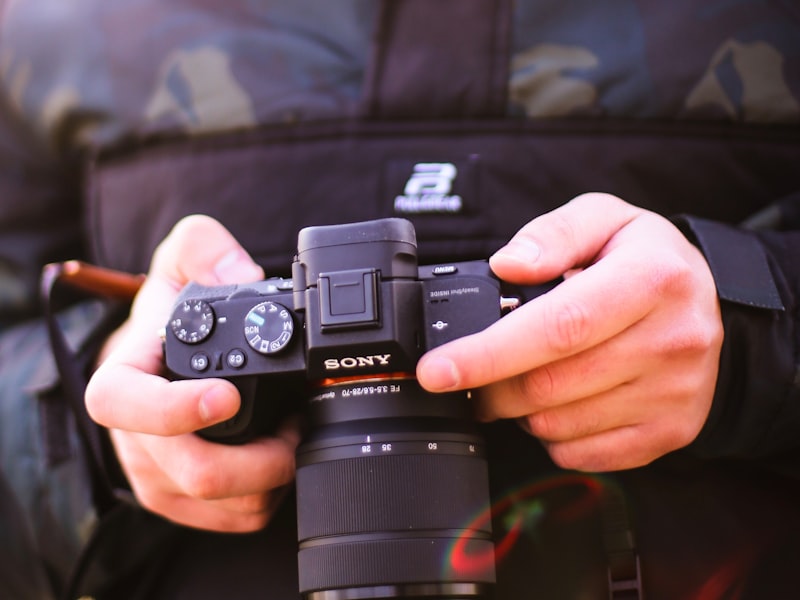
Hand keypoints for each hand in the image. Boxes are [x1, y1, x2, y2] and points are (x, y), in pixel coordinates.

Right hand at [85, 215, 300, 531]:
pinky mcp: (186, 504)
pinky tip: (279, 454)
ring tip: (293, 430)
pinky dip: (272, 492)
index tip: (226, 396)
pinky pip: (238, 517)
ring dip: (274, 473)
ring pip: (225, 504)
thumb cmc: (168, 316)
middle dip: (264, 455)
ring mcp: (159, 478)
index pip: (123, 405)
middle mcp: (136, 439)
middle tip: (299, 421)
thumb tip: (242, 277)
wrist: (159, 359)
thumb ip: (204, 249)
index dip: (172, 409)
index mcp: (124, 380)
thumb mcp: (180, 261)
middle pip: (195, 473)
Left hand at [417, 193, 722, 470]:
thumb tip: (506, 265)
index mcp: (650, 280)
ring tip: (528, 375)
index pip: (557, 327)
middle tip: (470, 374)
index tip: (436, 371)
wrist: (712, 303)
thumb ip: (552, 234)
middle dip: (489, 387)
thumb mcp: (604, 217)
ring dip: (520, 409)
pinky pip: (582, 453)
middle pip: (549, 385)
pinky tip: (560, 400)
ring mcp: (674, 394)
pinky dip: (551, 434)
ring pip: (558, 425)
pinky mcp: (671, 431)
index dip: (487, 354)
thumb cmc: (646, 258)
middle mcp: (671, 341)